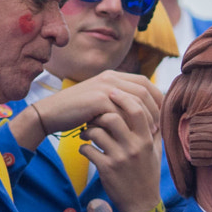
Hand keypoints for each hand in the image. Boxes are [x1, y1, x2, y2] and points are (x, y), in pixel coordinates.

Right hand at [7, 70, 161, 148]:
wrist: (51, 114)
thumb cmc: (77, 112)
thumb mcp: (100, 102)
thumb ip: (118, 100)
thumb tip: (141, 110)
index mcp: (112, 75)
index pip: (144, 83)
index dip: (156, 98)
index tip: (160, 116)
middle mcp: (110, 77)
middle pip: (144, 91)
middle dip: (155, 110)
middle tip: (158, 127)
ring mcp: (104, 87)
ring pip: (136, 101)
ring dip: (146, 118)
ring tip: (149, 133)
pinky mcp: (98, 100)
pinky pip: (122, 112)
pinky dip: (130, 124)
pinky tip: (133, 135)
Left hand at [82, 80, 163, 211]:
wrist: (141, 203)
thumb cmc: (148, 174)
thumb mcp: (156, 152)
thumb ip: (155, 131)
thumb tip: (155, 109)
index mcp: (147, 140)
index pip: (136, 110)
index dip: (122, 98)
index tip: (111, 92)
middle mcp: (134, 147)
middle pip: (112, 117)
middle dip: (99, 114)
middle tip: (93, 116)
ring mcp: (119, 158)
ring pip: (97, 132)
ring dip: (87, 130)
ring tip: (86, 133)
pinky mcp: (106, 169)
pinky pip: (88, 150)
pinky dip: (83, 147)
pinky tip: (86, 149)